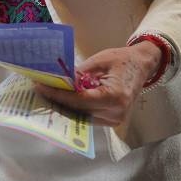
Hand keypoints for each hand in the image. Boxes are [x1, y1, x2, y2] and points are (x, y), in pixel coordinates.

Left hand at [34, 42, 161, 125]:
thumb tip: (55, 81)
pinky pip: (87, 116)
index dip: (58, 95)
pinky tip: (60, 100)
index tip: (41, 87)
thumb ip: (77, 75)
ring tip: (45, 96)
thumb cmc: (121, 60)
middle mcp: (116, 112)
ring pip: (81, 116)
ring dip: (63, 107)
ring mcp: (115, 119)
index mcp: (115, 97)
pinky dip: (73, 109)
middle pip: (78, 111)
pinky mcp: (111, 120)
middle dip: (56, 101)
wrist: (141, 65)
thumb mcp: (97, 62)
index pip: (79, 100)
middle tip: (38, 92)